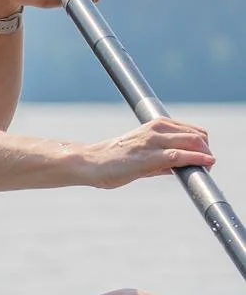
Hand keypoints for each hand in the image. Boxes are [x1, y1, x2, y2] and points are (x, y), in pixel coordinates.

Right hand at [84, 118, 214, 188]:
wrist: (89, 163)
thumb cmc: (112, 161)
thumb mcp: (141, 155)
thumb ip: (163, 161)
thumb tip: (182, 168)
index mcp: (156, 126)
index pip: (192, 131)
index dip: (202, 145)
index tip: (204, 159)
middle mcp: (157, 129)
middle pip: (197, 136)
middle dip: (206, 151)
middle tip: (205, 166)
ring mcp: (153, 141)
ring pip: (193, 142)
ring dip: (205, 156)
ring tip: (205, 168)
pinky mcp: (149, 156)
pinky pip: (180, 155)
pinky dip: (197, 159)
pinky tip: (205, 165)